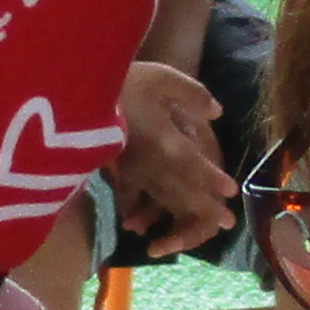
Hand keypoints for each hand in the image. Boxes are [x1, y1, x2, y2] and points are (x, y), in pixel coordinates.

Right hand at [113, 56, 233, 258]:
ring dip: (179, 212)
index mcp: (164, 141)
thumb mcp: (163, 78)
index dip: (212, 179)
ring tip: (195, 232)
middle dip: (204, 206)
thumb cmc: (122, 84)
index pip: (194, 165)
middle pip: (181, 189)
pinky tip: (137, 225)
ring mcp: (131, 169)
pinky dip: (133, 209)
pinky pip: (127, 193)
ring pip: (159, 196)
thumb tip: (217, 113)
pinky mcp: (114, 168)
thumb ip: (193, 95)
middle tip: (228, 224)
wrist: (78, 95)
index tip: (232, 192)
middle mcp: (150, 162)